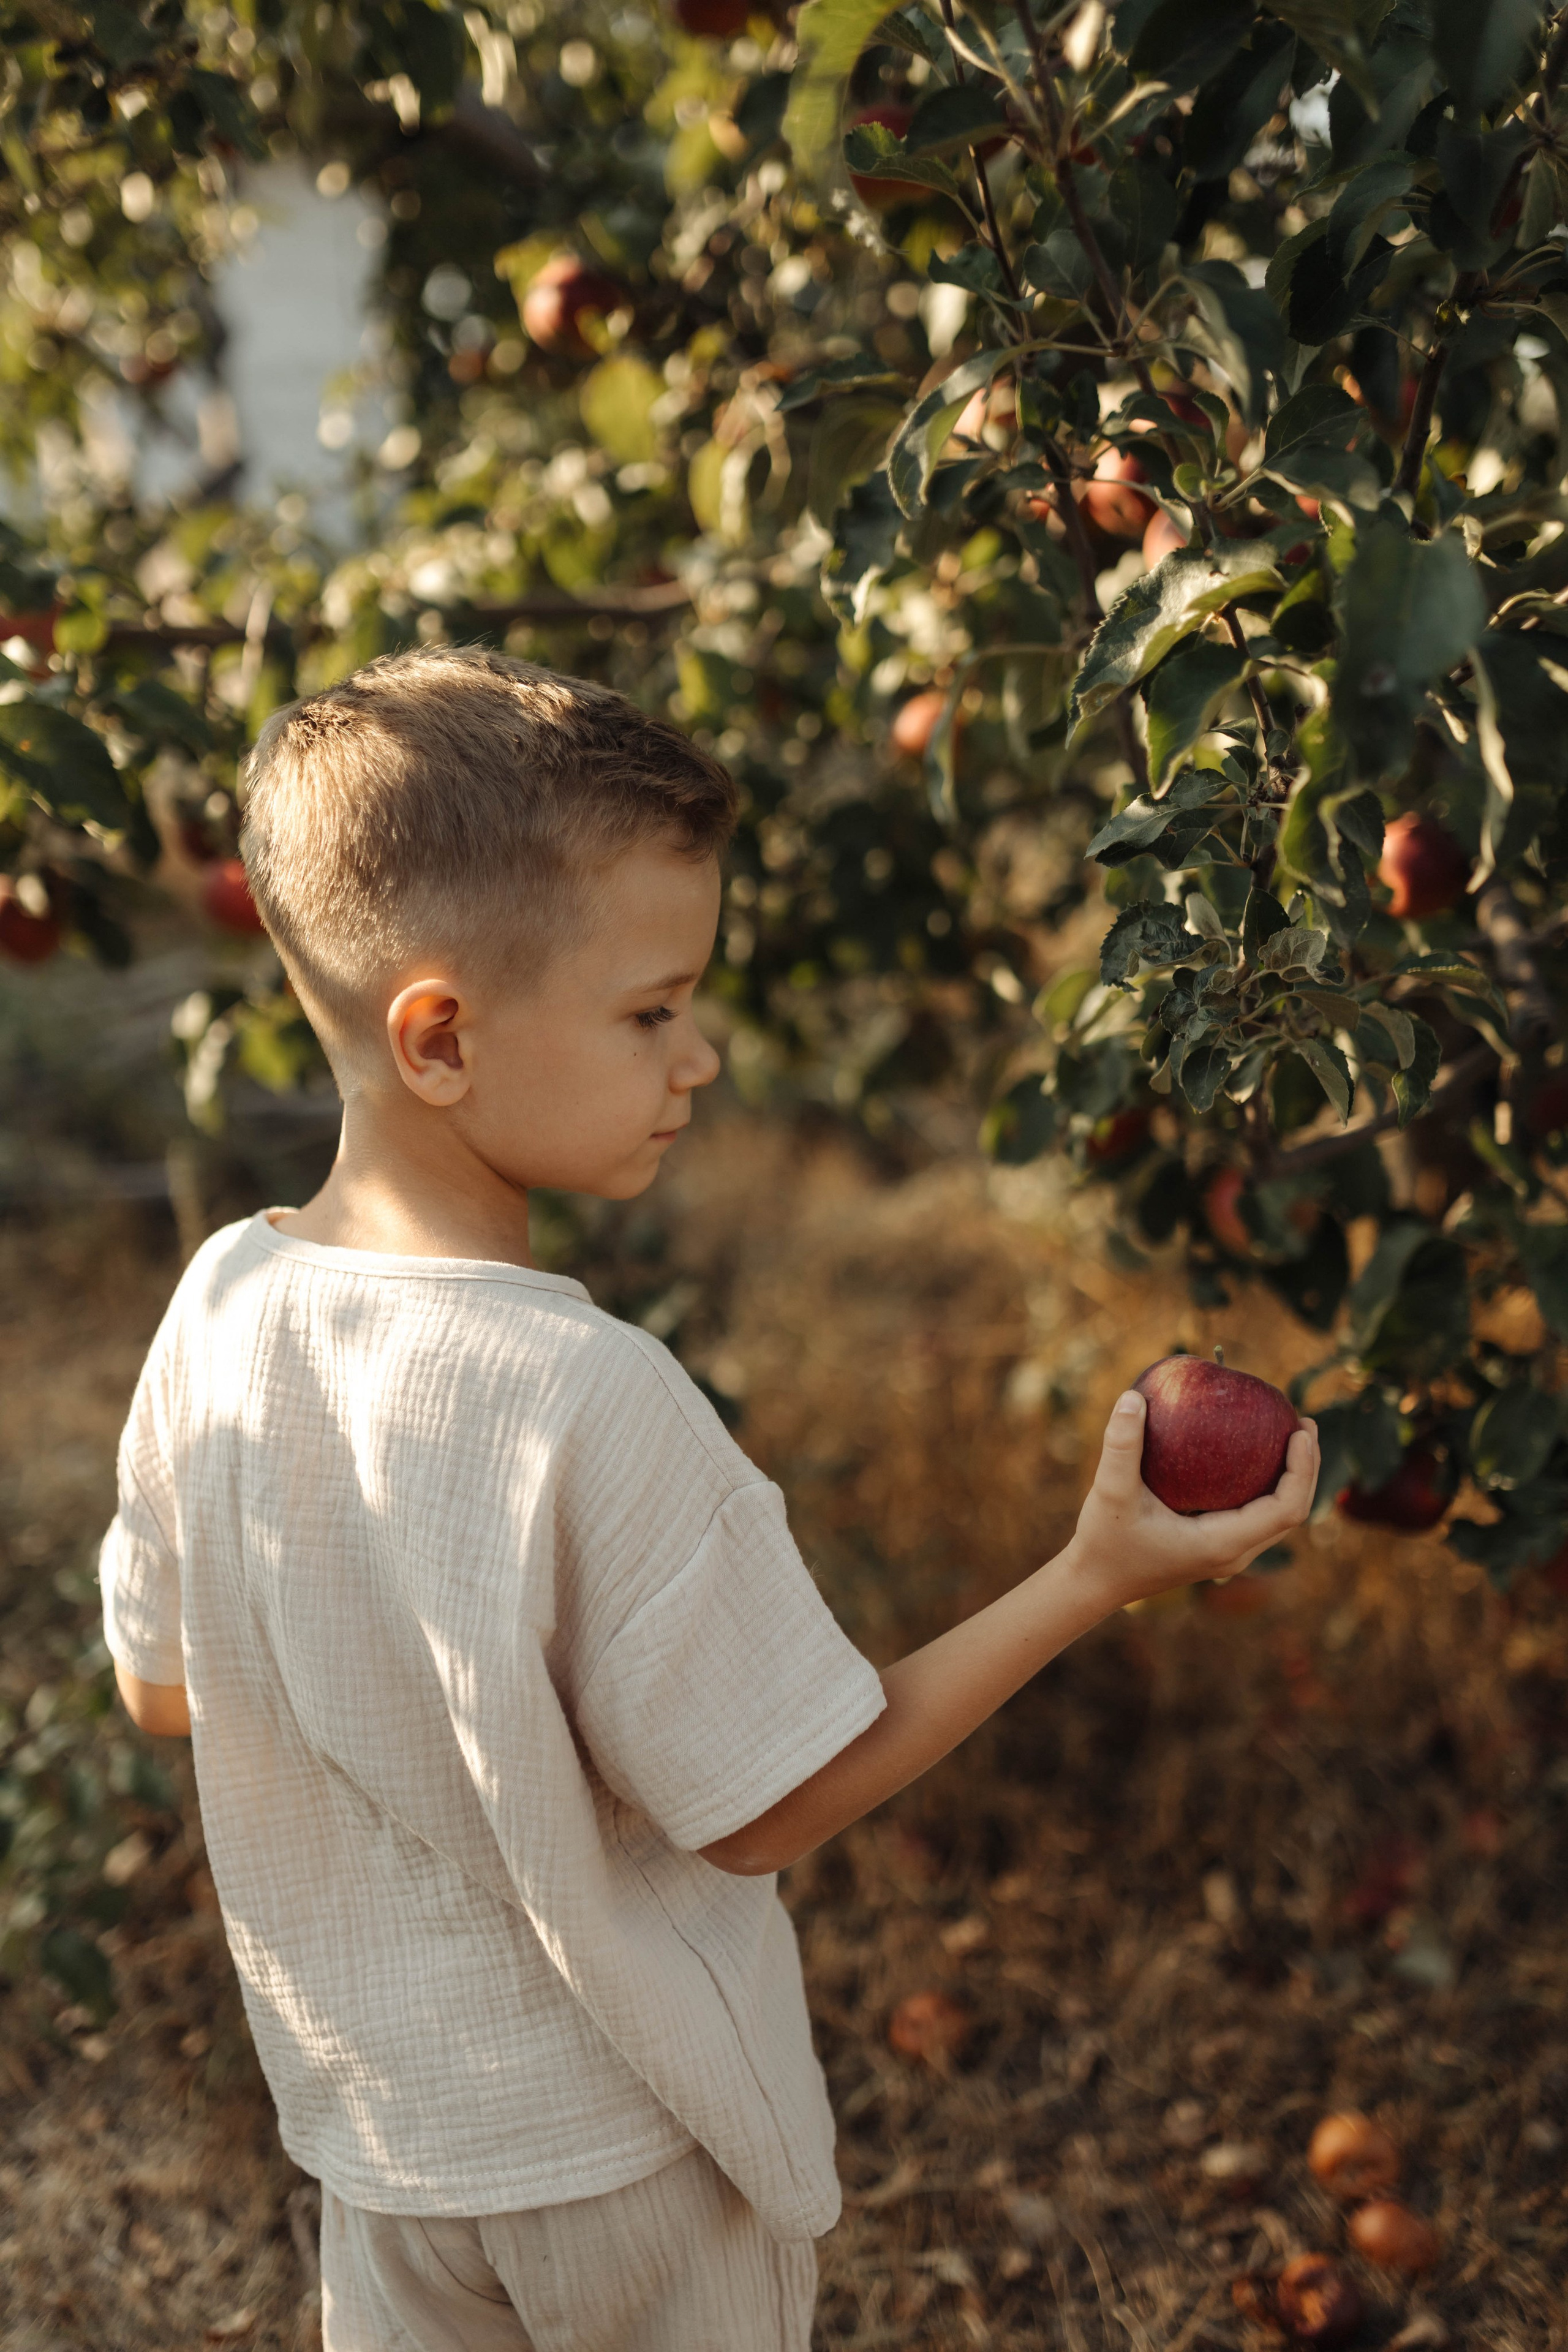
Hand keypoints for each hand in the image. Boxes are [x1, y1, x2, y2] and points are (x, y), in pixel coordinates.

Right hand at [1067, 1389, 1319, 1610]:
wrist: (1095, 1582)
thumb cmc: (1104, 1541)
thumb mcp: (1109, 1491)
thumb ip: (1122, 1445)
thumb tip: (1133, 1397)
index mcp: (1221, 1544)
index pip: (1285, 1510)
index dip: (1302, 1470)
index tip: (1300, 1431)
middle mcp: (1233, 1554)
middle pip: (1292, 1514)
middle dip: (1306, 1469)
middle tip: (1303, 1423)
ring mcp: (1228, 1554)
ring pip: (1278, 1519)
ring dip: (1292, 1480)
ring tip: (1291, 1436)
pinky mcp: (1217, 1547)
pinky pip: (1258, 1516)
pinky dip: (1268, 1488)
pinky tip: (1253, 1456)